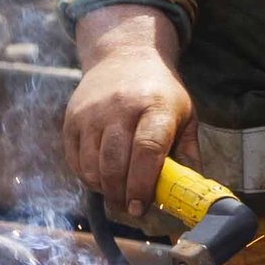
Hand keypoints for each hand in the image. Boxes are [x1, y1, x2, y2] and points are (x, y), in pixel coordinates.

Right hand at [61, 4, 192, 218]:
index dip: (143, 184)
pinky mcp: (72, 119)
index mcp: (155, 107)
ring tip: (119, 193)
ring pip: (92, 166)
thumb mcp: (185, 116)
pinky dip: (88, 177)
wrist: (124, 56)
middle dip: (122, 195)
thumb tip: (192, 196)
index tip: (142, 207)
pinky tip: (103, 178)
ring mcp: (92, 113)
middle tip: (131, 208)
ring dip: (105, 189)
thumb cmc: (160, 93)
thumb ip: (189, 156)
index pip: (147, 150)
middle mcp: (120, 108)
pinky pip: (75, 160)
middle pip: (115, 163)